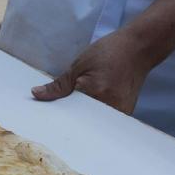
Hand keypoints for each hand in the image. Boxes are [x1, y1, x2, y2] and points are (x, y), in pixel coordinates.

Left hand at [30, 32, 152, 112]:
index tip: (44, 118)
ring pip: (93, 125)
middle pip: (82, 123)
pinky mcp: (125, 115)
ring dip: (81, 121)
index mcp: (95, 92)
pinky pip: (104, 123)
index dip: (56, 115)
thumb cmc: (109, 52)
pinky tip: (86, 116)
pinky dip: (93, 119)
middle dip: (68, 121)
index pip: (68, 113)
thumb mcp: (79, 65)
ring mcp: (120, 113)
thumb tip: (36, 95)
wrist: (138, 49)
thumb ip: (58, 85)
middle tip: (54, 121)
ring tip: (70, 118)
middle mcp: (109, 107)